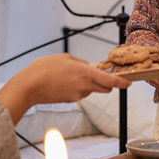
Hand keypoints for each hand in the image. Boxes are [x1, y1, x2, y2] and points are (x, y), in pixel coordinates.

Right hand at [0, 53, 126, 124]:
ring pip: (91, 90)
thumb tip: (87, 66)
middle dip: (106, 83)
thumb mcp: (64, 58)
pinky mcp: (70, 100)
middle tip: (99, 75)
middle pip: (105, 88)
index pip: (110, 81)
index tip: (129, 83)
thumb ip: (79, 62)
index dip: (122, 83)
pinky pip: (79, 93)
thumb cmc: (44, 69)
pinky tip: (63, 82)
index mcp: (85, 73)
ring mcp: (77, 95)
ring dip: (88, 84)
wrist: (29, 86)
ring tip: (69, 76)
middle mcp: (84, 86)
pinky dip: (76, 88)